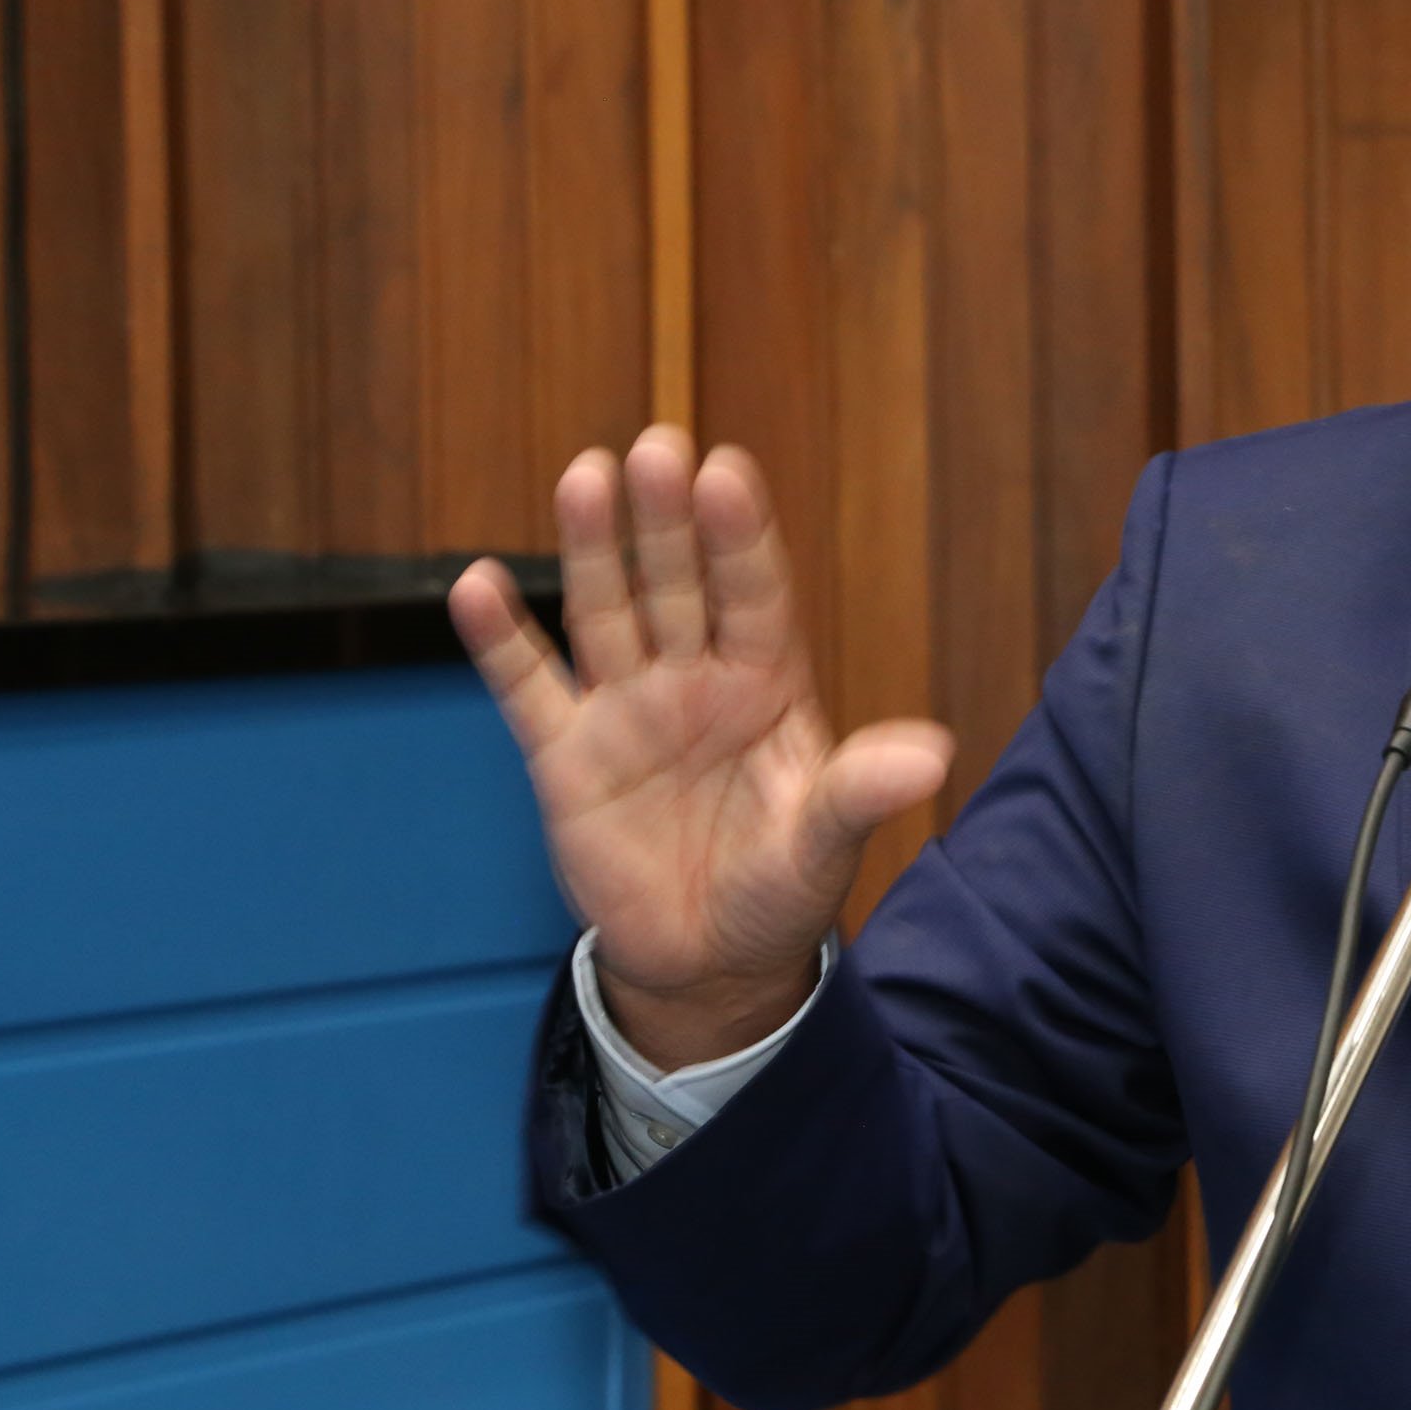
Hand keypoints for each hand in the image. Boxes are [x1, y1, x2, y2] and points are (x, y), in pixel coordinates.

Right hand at [448, 428, 953, 1068]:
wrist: (708, 962)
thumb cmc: (779, 891)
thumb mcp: (824, 847)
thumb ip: (860, 793)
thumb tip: (932, 756)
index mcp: (766, 686)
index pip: (754, 595)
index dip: (740, 537)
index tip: (727, 473)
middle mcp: (695, 680)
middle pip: (678, 584)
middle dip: (668, 519)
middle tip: (657, 447)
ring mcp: (627, 709)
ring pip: (607, 612)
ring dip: (594, 549)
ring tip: (585, 477)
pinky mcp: (565, 755)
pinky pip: (529, 687)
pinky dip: (501, 639)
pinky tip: (477, 583)